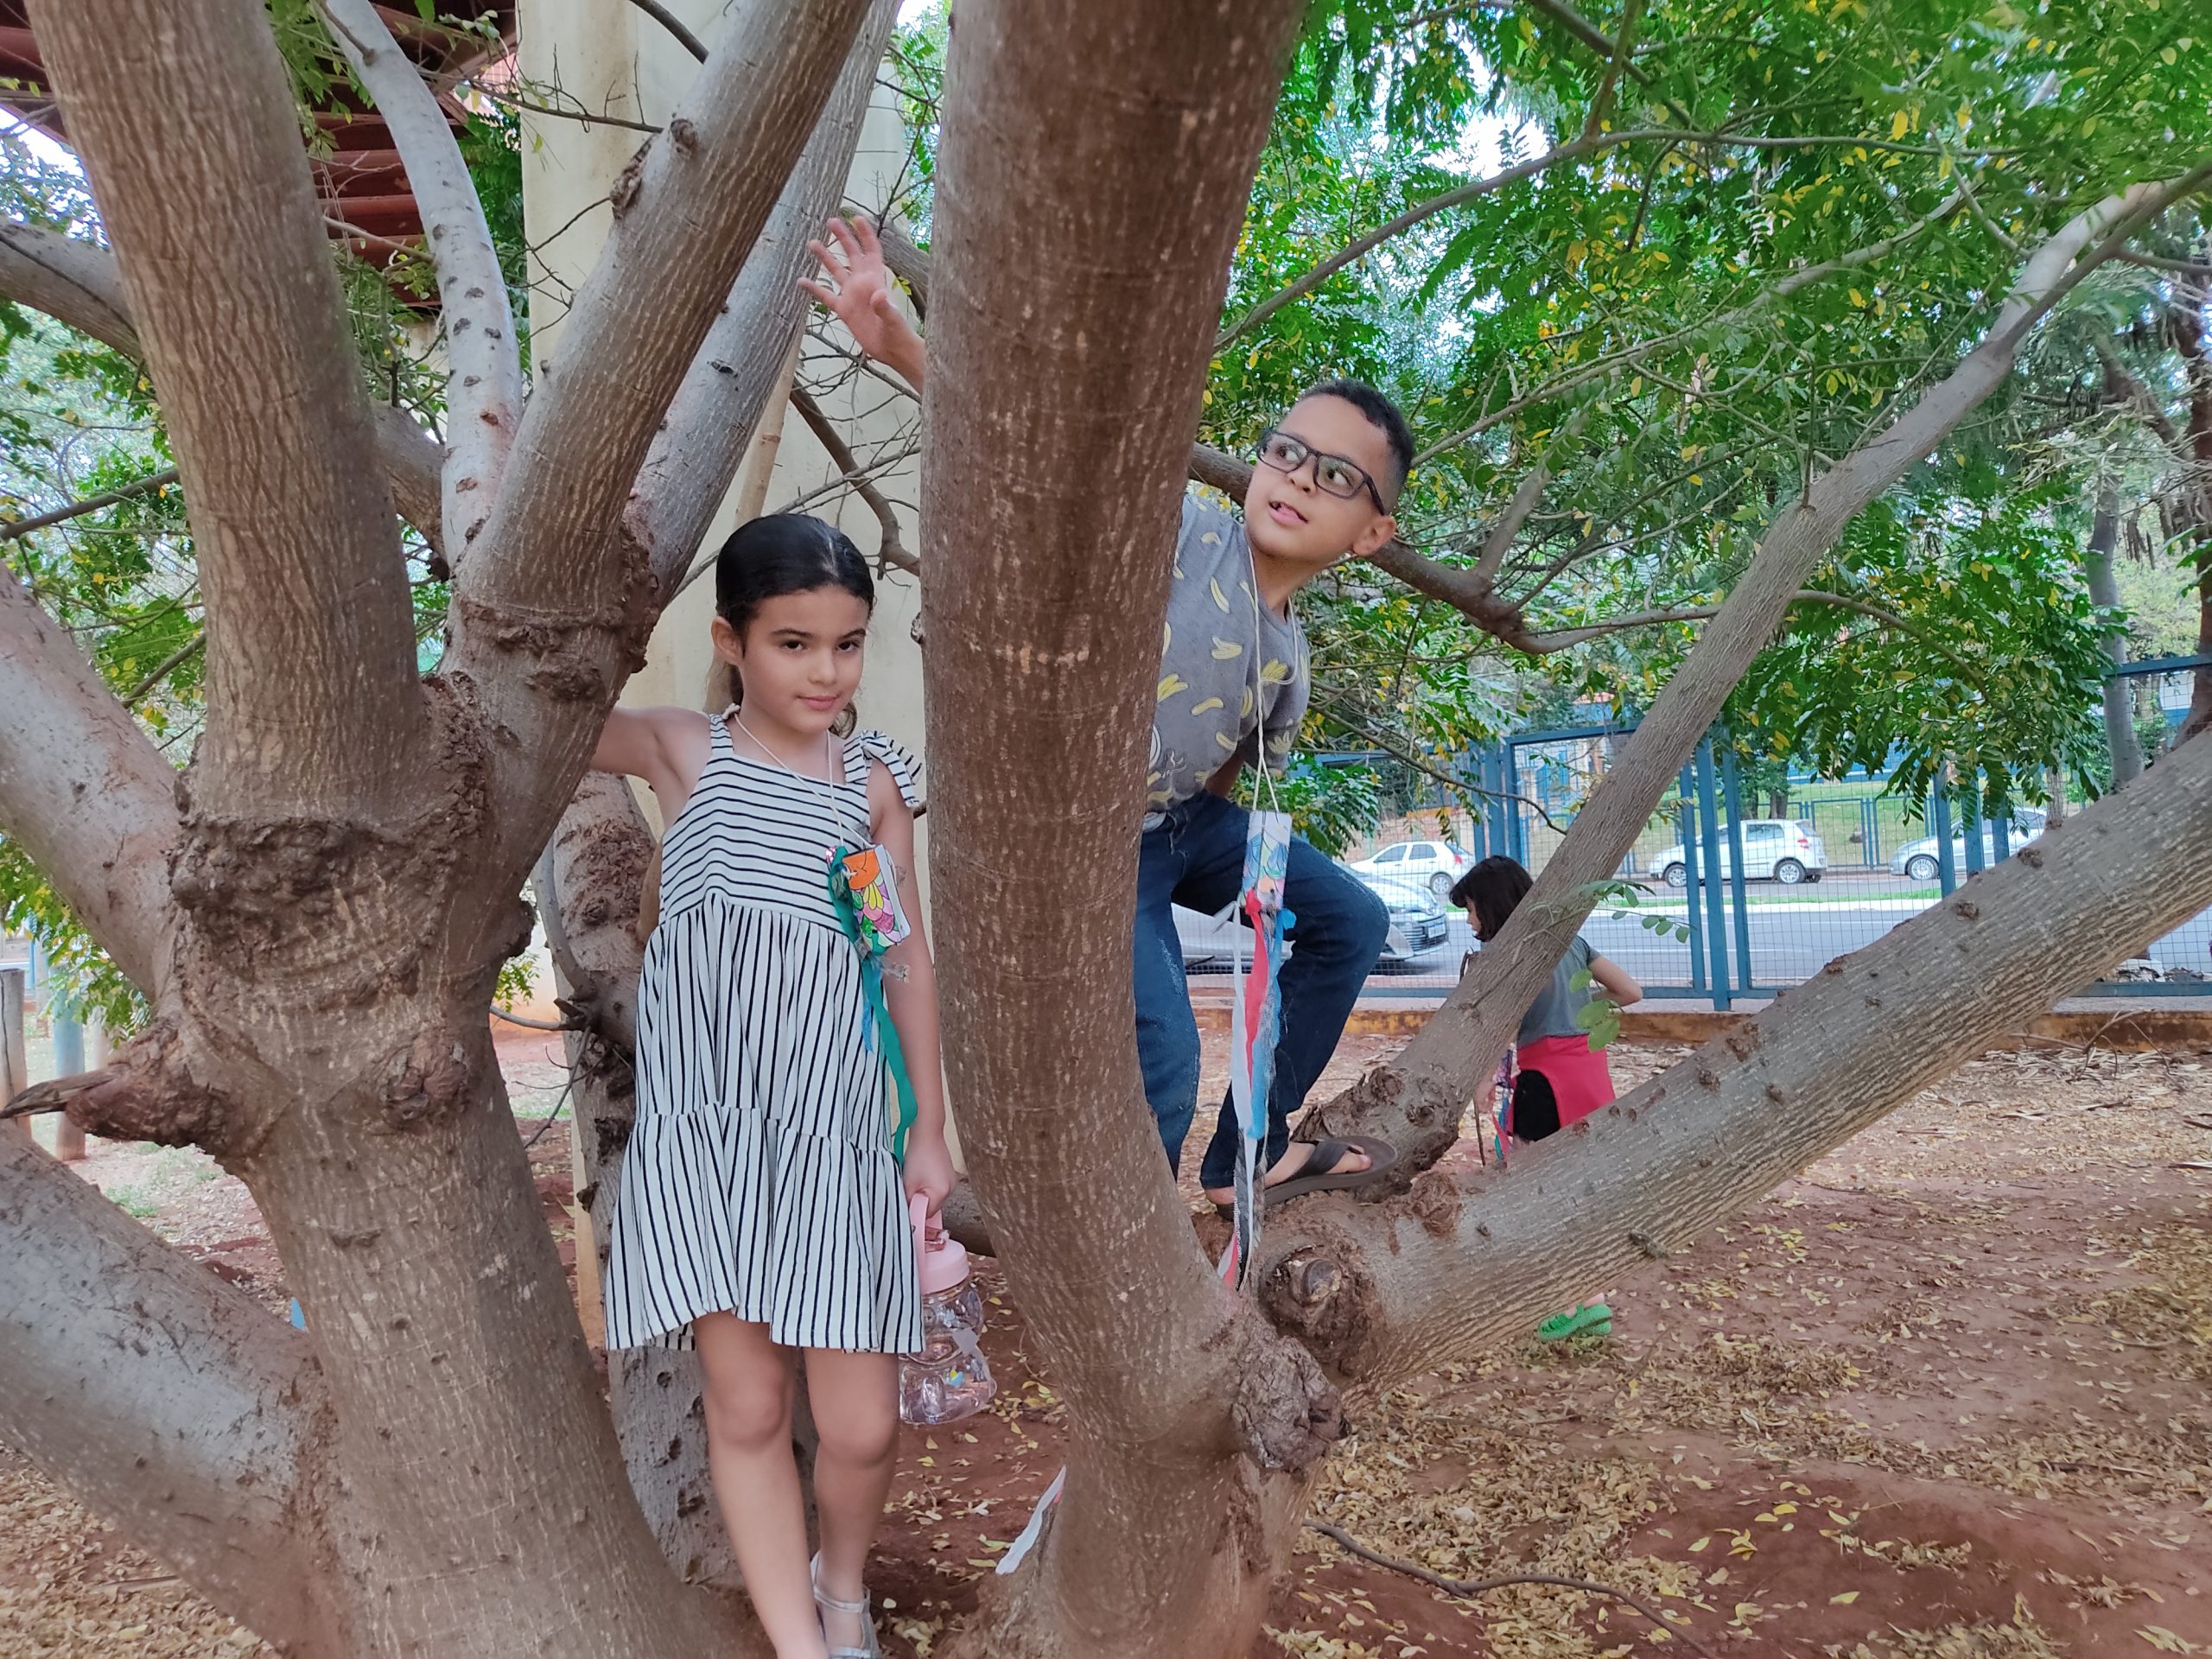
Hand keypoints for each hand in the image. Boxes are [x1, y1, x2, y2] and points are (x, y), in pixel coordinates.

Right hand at [800, 216, 923, 384]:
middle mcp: (862, 282)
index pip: (871, 250)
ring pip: (836, 271)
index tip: (856, 217)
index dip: (865, 234)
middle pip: (851, 254)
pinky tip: (801, 281)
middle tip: (831, 221)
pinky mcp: (843, 309)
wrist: (891, 350)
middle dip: (842, 237)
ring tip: (812, 243)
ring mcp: (851, 295)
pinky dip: (814, 288)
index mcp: (875, 279)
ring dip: (825, 257)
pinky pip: (825, 296)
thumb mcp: (892, 319)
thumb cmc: (897, 332)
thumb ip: (884, 306)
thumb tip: (879, 294)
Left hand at [900, 1129, 955, 1216]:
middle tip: (908, 1189)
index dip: (914, 1212)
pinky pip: (937, 1188)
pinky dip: (928, 1186)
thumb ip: (907, 1203)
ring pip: (934, 1198)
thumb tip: (905, 1215)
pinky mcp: (949, 1175)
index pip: (926, 1215)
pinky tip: (921, 1175)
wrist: (927, 1133)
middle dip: (918, 1202)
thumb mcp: (907, 1183)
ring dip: (923, 1194)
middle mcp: (951, 1189)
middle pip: (931, 1207)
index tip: (905, 1206)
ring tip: (915, 1179)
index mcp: (942, 1193)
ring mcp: (952, 1182)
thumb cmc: (918, 1154)